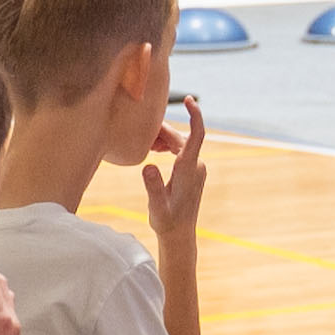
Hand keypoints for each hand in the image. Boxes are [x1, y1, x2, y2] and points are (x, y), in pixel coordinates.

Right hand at [141, 100, 209, 256]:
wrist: (179, 234)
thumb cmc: (167, 222)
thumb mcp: (156, 207)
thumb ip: (153, 187)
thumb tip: (149, 166)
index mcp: (189, 169)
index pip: (196, 135)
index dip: (195, 115)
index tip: (189, 100)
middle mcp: (196, 165)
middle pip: (180, 137)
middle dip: (160, 131)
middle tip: (138, 130)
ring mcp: (195, 167)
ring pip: (179, 143)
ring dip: (162, 139)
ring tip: (143, 144)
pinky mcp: (191, 170)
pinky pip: (179, 150)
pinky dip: (166, 146)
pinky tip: (153, 150)